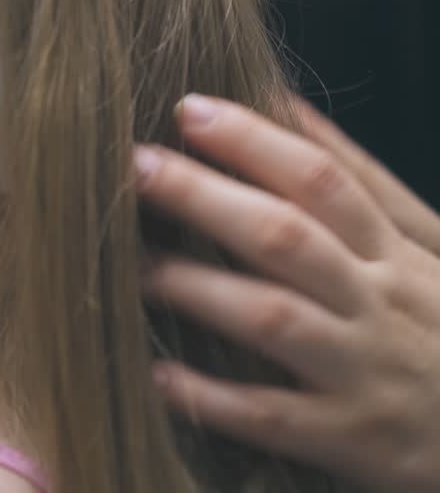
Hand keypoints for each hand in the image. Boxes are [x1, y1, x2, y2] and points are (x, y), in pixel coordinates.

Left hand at [134, 93, 439, 492]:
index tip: (188, 109)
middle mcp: (379, 302)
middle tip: (134, 166)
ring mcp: (365, 371)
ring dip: (196, 288)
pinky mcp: (352, 439)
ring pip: (274, 318)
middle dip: (206, 197)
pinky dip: (212, 397)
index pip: (323, 180)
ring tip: (131, 267)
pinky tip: (156, 374)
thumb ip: (360, 179)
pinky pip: (273, 417)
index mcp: (394, 252)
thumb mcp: (427, 246)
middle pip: (287, 237)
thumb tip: (281, 101)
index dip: (255, 141)